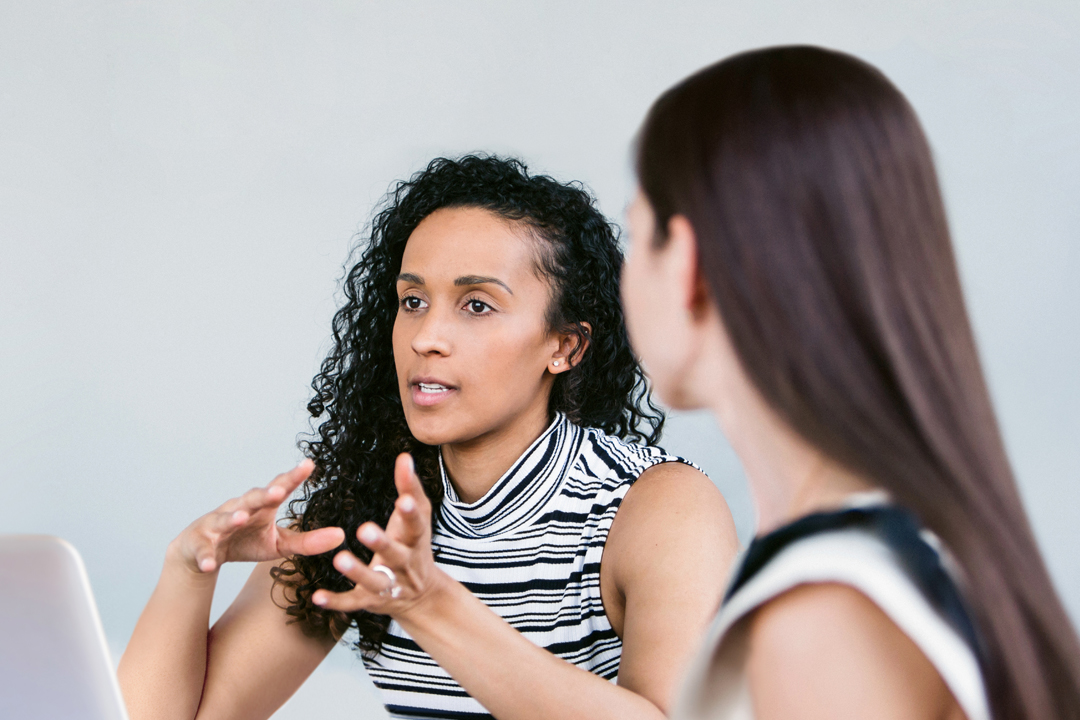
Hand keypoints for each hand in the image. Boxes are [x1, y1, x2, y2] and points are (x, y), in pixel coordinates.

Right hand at [171, 459, 345, 573]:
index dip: (293, 477)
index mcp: (261, 507)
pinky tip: (209, 565)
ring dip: (232, 517)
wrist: (201, 554)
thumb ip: (307, 541)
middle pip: (253, 498)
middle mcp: (239, 508)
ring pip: (225, 518)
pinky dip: (206, 557)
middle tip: (279, 490)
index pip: (280, 489)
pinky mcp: (199, 544)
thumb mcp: (278, 544)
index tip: (309, 464)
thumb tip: (341, 536)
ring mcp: (217, 525)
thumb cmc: (245, 542)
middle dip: (264, 493)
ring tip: (241, 517)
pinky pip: (203, 551)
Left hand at [312, 453, 444, 616]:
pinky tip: (316, 596)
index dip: (410, 513)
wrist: (422, 595)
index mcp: (416, 540)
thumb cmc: (413, 545)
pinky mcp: (371, 602)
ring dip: (357, 572)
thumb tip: (404, 456)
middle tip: (363, 529)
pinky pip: (352, 603)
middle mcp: (405, 564)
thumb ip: (410, 488)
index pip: (416, 525)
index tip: (403, 499)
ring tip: (339, 558)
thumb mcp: (417, 518)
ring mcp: (388, 585)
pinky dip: (335, 602)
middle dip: (381, 544)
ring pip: (373, 581)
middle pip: (395, 555)